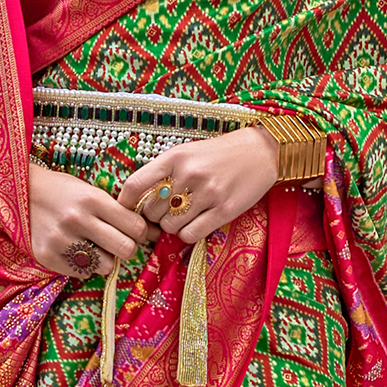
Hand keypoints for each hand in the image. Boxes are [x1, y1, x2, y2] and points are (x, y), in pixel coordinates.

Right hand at [29, 164, 159, 277]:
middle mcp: (77, 220)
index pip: (136, 226)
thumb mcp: (91, 191)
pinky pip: (82, 273)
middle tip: (120, 242)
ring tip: (94, 247)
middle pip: (126, 249)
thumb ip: (118, 210)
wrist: (21, 192)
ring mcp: (61, 241)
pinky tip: (76, 251)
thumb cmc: (63, 190)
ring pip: (106, 266)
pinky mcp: (48, 257)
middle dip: (128, 247)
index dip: (142, 231)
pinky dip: (84, 266)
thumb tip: (154, 231)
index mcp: (92, 199)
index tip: (137, 231)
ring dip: (105, 259)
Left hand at [117, 126, 279, 243]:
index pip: (136, 185)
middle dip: (155, 216)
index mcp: (174, 157)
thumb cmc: (218, 154)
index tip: (126, 210)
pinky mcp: (224, 210)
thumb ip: (162, 172)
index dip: (126, 202)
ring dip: (172, 226)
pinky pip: (190, 234)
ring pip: (169, 226)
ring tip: (185, 215)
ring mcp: (207, 193)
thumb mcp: (186, 153)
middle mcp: (188, 174)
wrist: (260, 152)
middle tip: (167, 212)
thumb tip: (137, 201)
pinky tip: (195, 223)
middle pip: (151, 211)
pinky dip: (187, 233)